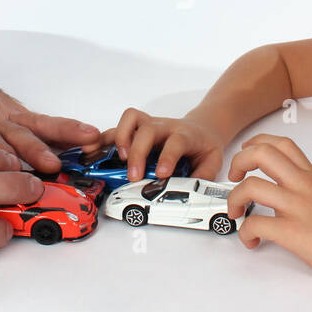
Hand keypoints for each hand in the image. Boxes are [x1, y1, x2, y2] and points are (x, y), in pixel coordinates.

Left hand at [0, 47, 98, 172]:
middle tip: (48, 171)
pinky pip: (44, 121)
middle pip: (11, 138)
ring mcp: (6, 114)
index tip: (10, 172)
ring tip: (75, 152)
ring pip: (31, 129)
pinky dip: (67, 128)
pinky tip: (88, 133)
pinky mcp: (19, 112)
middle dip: (30, 155)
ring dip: (53, 142)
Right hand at [87, 108, 225, 181]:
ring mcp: (150, 124)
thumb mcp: (212, 162)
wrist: (202, 129)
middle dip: (138, 153)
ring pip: (131, 119)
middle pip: (147, 130)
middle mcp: (165, 127)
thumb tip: (190, 193)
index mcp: (186, 135)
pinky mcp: (138, 128)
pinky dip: (107, 137)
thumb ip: (202, 178)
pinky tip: (98, 151)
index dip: (168, 157)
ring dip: (121, 138)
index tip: (161, 174)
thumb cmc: (203, 147)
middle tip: (134, 176)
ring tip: (118, 160)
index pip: (176, 142)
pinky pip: (119, 125)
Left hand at [226, 134, 311, 285]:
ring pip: (251, 186)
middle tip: (233, 178)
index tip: (246, 151)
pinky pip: (254, 224)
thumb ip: (306, 191)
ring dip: (234, 199)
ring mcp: (296, 207)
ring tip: (236, 212)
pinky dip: (245, 233)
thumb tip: (284, 196)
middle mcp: (302, 186)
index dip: (257, 143)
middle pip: (261, 153)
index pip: (282, 144)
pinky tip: (252, 241)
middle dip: (238, 161)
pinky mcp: (291, 232)